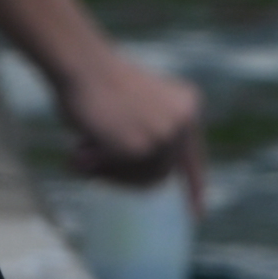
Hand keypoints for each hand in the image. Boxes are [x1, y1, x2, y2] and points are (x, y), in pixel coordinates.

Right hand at [52, 45, 210, 207]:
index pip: (191, 156)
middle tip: (89, 165)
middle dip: (123, 175)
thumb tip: (136, 181)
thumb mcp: (130, 110)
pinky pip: (124, 177)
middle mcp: (184, 121)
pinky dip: (100, 172)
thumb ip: (141, 141)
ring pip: (143, 178)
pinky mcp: (147, 149)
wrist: (81, 63)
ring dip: (110, 173)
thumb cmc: (95, 82)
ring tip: (80, 154)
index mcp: (186, 105)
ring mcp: (167, 136)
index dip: (193, 187)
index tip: (198, 215)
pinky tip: (79, 152)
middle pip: (161, 172)